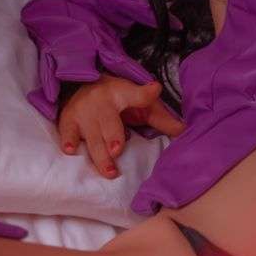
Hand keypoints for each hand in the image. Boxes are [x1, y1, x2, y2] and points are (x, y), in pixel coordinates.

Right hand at [58, 76, 184, 178]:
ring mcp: (83, 111)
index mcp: (123, 95)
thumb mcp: (141, 105)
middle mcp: (102, 102)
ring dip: (99, 153)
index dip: (145, 94)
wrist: (83, 84)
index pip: (136, 94)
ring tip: (109, 171)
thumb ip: (162, 119)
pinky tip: (71, 149)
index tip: (154, 90)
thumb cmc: (118, 99)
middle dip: (113, 136)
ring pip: (91, 135)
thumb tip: (187, 132)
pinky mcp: (68, 119)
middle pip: (109, 123)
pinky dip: (69, 140)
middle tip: (118, 150)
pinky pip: (68, 131)